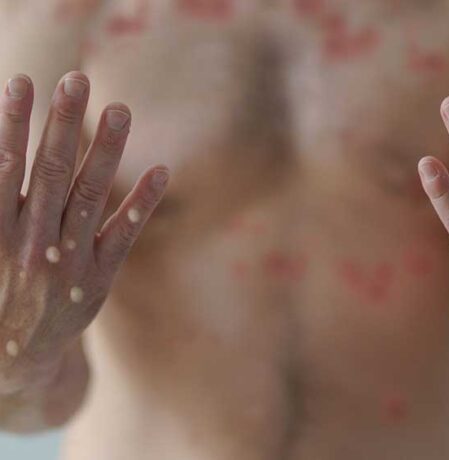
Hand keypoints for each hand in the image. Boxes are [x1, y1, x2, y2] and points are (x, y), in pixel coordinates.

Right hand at [0, 72, 167, 390]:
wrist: (14, 356)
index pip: (4, 168)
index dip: (12, 125)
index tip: (22, 81)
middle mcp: (33, 242)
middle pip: (52, 173)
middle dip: (63, 124)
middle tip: (77, 80)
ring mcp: (70, 260)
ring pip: (91, 198)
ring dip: (106, 152)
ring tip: (119, 110)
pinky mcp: (99, 277)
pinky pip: (124, 236)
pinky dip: (142, 204)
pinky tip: (162, 171)